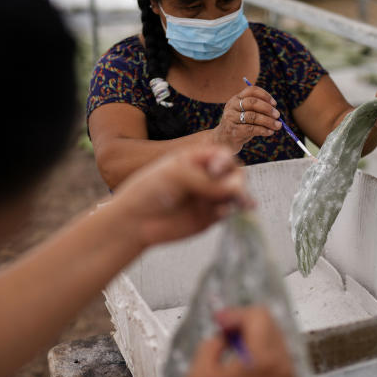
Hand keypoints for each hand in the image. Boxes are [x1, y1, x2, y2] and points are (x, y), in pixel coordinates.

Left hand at [107, 145, 253, 249]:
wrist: (135, 219)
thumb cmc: (151, 190)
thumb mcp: (177, 176)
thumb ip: (206, 181)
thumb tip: (236, 191)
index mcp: (198, 160)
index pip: (223, 156)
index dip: (225, 162)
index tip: (215, 169)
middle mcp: (207, 177)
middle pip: (234, 175)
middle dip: (237, 182)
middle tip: (233, 191)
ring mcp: (210, 198)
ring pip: (235, 195)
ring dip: (240, 198)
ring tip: (241, 204)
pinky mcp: (210, 218)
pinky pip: (227, 213)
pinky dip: (230, 212)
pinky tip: (224, 213)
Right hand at [187, 307, 294, 376]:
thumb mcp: (198, 376)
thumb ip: (210, 344)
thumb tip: (226, 334)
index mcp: (263, 359)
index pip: (258, 315)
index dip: (235, 314)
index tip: (217, 323)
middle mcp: (284, 364)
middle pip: (271, 323)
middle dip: (246, 322)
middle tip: (223, 333)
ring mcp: (291, 376)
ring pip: (277, 338)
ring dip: (256, 336)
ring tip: (233, 350)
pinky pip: (280, 356)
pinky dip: (264, 351)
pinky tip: (245, 364)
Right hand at [212, 85, 282, 153]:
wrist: (222, 141)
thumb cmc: (239, 126)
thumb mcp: (246, 114)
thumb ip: (258, 110)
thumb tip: (276, 113)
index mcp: (236, 98)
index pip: (251, 90)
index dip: (265, 95)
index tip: (274, 104)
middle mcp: (232, 106)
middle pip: (252, 102)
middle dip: (267, 108)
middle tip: (278, 115)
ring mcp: (230, 118)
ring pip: (253, 116)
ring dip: (268, 121)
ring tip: (278, 125)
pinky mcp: (233, 131)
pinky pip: (251, 129)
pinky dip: (263, 130)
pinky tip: (270, 132)